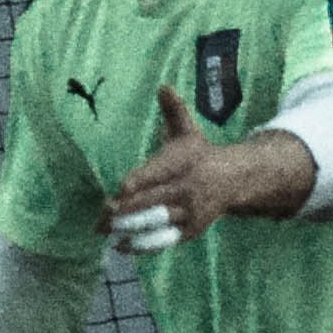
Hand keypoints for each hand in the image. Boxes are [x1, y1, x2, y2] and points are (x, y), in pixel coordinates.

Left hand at [106, 87, 310, 253]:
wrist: (232, 180)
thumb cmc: (197, 154)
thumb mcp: (187, 131)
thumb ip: (173, 111)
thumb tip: (163, 87)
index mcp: (184, 163)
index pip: (158, 174)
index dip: (138, 182)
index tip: (120, 189)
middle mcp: (187, 189)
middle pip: (152, 202)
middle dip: (125, 211)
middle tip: (101, 215)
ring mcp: (189, 213)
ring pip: (156, 224)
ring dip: (129, 230)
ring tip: (105, 232)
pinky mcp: (190, 231)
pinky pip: (164, 240)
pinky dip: (143, 245)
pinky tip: (122, 245)